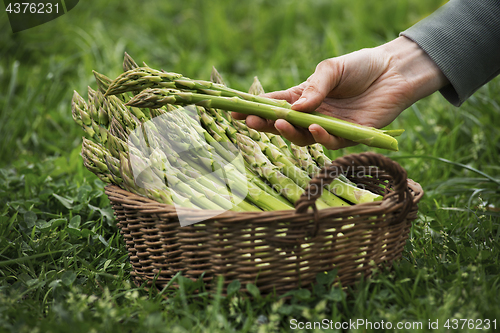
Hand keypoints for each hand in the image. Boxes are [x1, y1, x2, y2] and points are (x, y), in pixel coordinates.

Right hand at [232, 36, 448, 148]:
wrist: (394, 71)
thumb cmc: (360, 66)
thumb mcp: (331, 69)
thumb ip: (314, 88)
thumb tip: (296, 109)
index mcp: (305, 97)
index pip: (276, 105)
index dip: (256, 110)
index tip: (235, 112)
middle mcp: (314, 115)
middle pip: (285, 125)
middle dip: (266, 125)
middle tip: (252, 123)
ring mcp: (331, 127)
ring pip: (304, 138)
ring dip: (290, 133)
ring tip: (279, 123)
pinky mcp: (350, 136)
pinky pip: (332, 143)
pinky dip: (322, 137)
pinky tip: (315, 127)